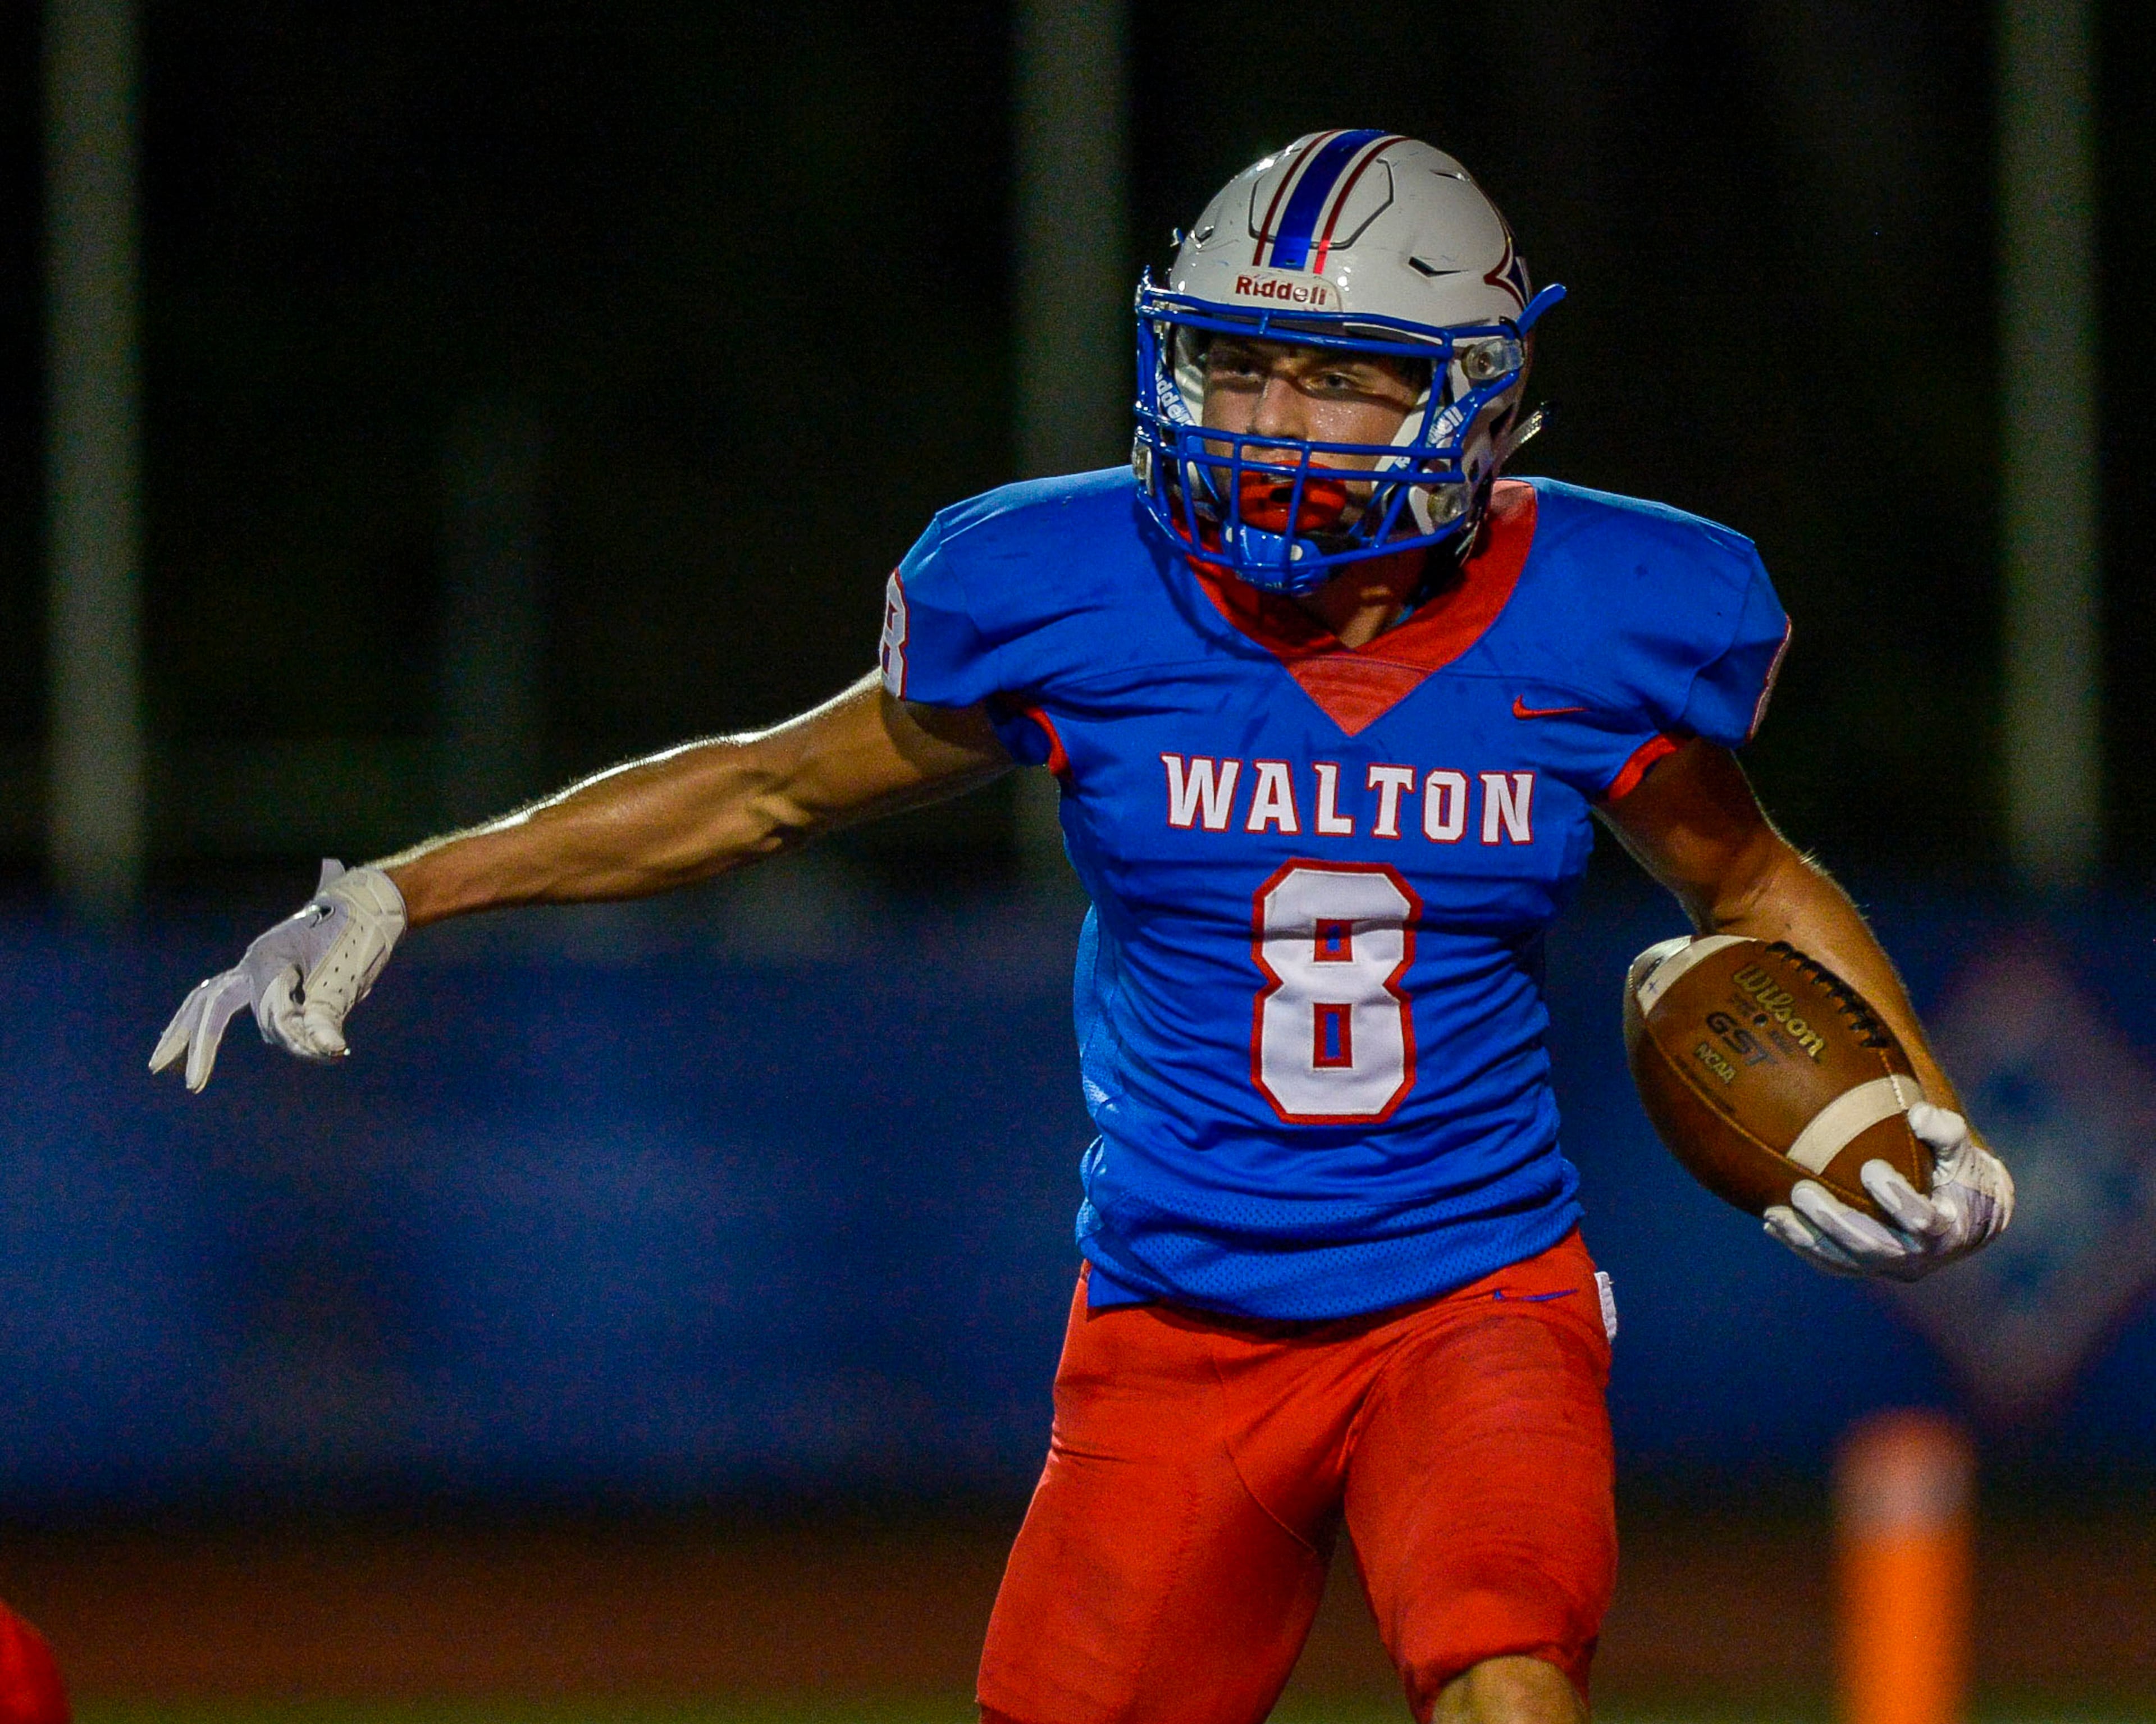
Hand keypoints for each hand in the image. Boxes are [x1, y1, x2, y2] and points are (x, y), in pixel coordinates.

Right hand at [149, 860, 406, 1092]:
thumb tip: (332, 1049)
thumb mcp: (348, 979)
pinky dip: (205, 1020)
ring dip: (187, 1033)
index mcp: (269, 958)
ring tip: (162, 1067)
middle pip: (210, 1003)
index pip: (271, 1012)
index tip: (331, 1051)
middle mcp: (253, 960)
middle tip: (184, 1082)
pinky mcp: (263, 973)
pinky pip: (224, 998)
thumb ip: (330, 1015)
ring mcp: (255, 965)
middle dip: (195, 1042)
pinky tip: (191, 1041)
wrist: (369, 903)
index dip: (298, 1036)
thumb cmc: (359, 937)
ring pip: (208, 999)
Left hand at [1763, 1103, 2014, 1280]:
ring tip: (1775, 1213)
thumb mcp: (1961, 1150)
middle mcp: (1918, 1257)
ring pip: (1845, 1261)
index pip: (1921, 1221)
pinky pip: (1831, 1263)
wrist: (1963, 1214)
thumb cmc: (1960, 1173)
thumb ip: (1945, 1131)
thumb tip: (1918, 1114)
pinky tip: (1772, 1222)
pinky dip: (1801, 1245)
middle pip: (1872, 1247)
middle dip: (1834, 1221)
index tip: (1870, 1167)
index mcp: (1947, 1230)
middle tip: (1801, 1191)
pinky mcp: (1868, 1268)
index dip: (1895, 1196)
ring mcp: (1890, 1267)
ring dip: (1807, 1238)